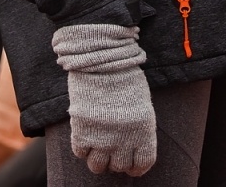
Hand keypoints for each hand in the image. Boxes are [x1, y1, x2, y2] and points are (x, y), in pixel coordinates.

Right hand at [53, 24, 155, 175]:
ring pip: (98, 166)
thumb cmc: (124, 74)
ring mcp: (103, 138)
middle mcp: (125, 140)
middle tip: (111, 149)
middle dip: (115, 160)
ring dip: (98, 159)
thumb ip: (137, 125)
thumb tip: (131, 140)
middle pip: (119, 166)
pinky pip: (81, 153)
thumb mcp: (140, 101)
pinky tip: (84, 135)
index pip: (143, 163)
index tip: (131, 162)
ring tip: (96, 146)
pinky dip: (82, 148)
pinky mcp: (82, 132)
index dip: (136, 166)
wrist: (103, 58)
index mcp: (144, 131)